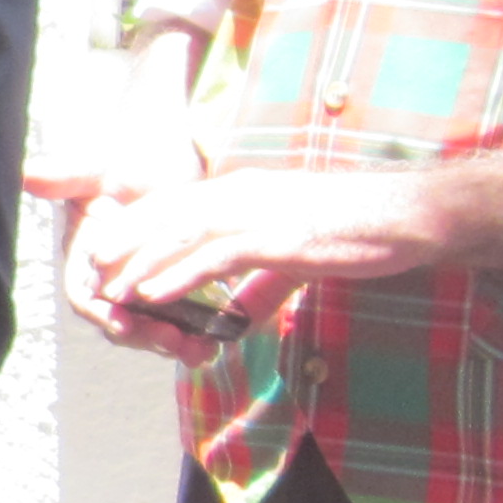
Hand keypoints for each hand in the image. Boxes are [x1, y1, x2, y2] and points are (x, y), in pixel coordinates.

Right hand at [26, 133, 204, 356]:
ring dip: (172, 344)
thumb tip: (26, 173)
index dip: (100, 312)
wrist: (175, 162)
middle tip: (176, 342)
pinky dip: (196, 335)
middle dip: (144, 336)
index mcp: (87, 257)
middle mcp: (111, 281)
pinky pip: (180, 323)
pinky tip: (217, 342)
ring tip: (201, 351)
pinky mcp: (174, 291)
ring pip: (150, 329)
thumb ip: (68, 176)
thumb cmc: (133, 163)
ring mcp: (142, 289)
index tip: (121, 322)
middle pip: (118, 322)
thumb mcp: (103, 168)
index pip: (84, 295)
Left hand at [63, 165, 452, 358]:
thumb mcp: (297, 253)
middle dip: (125, 244)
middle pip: (167, 215)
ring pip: (182, 234)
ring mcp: (260, 212)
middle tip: (90, 271)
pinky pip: (216, 257)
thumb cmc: (359, 230)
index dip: (137, 226)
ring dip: (142, 263)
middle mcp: (243, 193)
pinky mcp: (279, 236)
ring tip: (111, 289)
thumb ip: (263, 280)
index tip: (106, 249)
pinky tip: (155, 293)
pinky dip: (180, 275)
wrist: (412, 216)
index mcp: (244, 190)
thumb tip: (240, 312)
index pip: (176, 203)